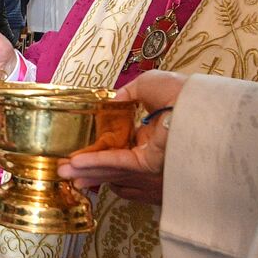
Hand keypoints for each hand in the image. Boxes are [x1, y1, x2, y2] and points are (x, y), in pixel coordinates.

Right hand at [58, 73, 184, 205]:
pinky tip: (76, 164)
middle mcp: (149, 146)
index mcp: (151, 129)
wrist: (195, 100)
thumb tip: (111, 101)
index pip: (120, 142)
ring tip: (62, 173)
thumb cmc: (178, 90)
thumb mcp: (145, 84)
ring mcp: (149, 156)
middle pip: (112, 159)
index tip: (79, 148)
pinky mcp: (149, 163)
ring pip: (112, 165)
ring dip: (86, 169)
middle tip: (64, 169)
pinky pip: (119, 163)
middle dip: (87, 165)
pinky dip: (97, 163)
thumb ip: (125, 95)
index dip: (98, 145)